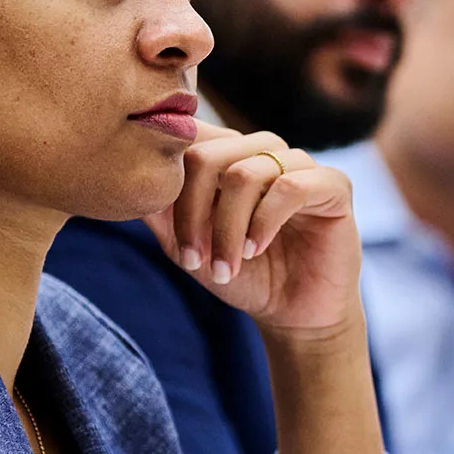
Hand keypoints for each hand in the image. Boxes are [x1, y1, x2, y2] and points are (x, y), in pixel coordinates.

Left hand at [145, 124, 361, 336]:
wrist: (293, 314)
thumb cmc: (242, 276)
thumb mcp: (188, 247)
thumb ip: (160, 214)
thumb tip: (120, 185)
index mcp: (228, 156)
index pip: (188, 139)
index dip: (169, 181)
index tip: (167, 233)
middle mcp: (262, 151)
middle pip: (208, 155)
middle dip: (192, 213)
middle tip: (191, 259)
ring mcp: (299, 164)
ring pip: (246, 173)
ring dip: (226, 228)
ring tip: (225, 266)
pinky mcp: (333, 186)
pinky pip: (290, 187)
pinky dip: (263, 223)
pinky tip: (254, 250)